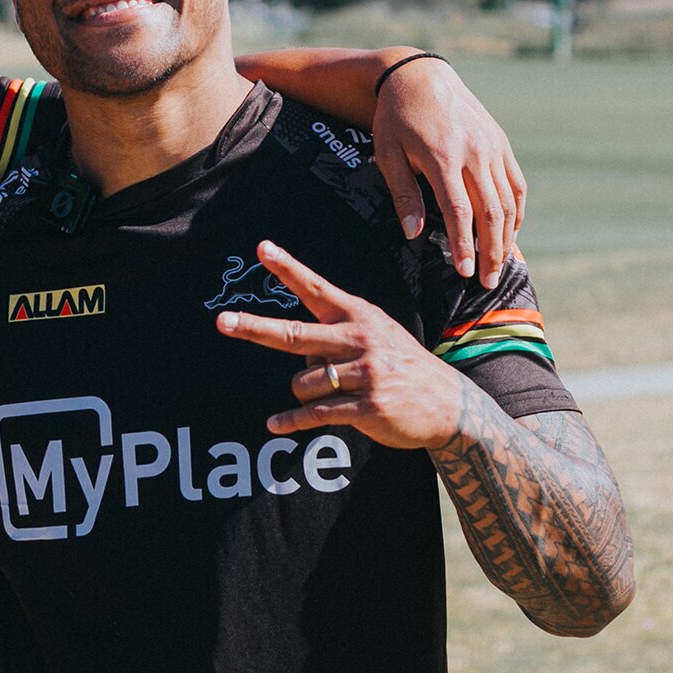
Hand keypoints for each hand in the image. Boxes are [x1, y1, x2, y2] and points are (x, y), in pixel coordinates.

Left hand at [214, 241, 466, 450]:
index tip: (262, 249)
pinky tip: (275, 424)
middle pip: (295, 333)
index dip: (288, 268)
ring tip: (332, 393)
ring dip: (303, 392)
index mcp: (360, 316)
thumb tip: (297, 355)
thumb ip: (339, 334)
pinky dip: (291, 421)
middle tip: (223, 321)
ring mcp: (365, 373)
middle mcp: (360, 339)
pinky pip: (315, 413)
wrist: (450, 405)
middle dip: (255, 328)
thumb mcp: (378, 335)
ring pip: (302, 381)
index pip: (317, 288)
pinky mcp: (367, 406)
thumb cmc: (403, 367)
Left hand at [369, 54, 524, 286]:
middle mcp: (474, 152)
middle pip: (491, 212)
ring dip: (506, 238)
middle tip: (486, 282)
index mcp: (443, 157)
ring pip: (508, 201)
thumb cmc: (396, 118)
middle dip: (491, 251)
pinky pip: (516, 184)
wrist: (420, 76)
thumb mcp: (388, 154)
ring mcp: (492, 147)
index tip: (464, 272)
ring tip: (499, 265)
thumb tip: (413, 235)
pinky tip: (510, 234)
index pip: (459, 211)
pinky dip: (517, 212)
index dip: (464, 245)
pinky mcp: (501, 143)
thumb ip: (404, 194)